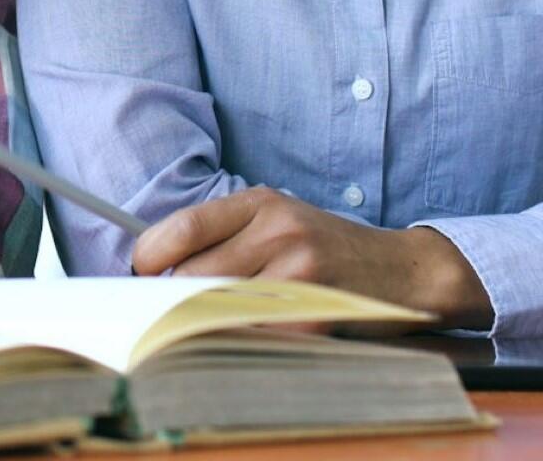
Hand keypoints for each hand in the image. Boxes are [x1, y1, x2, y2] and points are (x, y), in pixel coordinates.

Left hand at [131, 187, 491, 329]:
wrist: (402, 270)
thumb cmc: (324, 246)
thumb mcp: (276, 219)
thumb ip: (223, 234)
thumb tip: (152, 266)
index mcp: (261, 202)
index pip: (182, 228)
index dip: (148, 257)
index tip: (140, 274)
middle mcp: (279, 231)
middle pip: (193, 275)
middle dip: (171, 297)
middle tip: (168, 308)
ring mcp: (299, 273)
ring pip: (216, 308)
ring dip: (200, 322)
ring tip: (202, 323)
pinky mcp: (314, 314)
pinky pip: (253, 336)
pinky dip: (238, 341)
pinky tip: (243, 336)